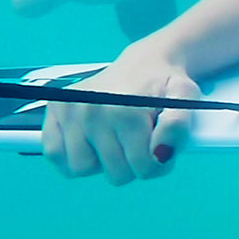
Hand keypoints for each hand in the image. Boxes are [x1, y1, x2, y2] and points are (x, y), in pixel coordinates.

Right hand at [41, 52, 201, 184]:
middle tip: (137, 141)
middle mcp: (92, 110)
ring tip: (114, 140)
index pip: (143, 168)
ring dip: (101, 162)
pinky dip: (71, 156)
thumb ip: (179, 126)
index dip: (158, 164)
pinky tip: (90, 143)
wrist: (143, 65)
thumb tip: (160, 154)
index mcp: (125, 110)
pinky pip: (55, 155)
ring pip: (82, 169)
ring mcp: (70, 111)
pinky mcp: (54, 111)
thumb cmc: (164, 86)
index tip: (159, 147)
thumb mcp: (184, 98)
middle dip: (132, 164)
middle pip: (115, 173)